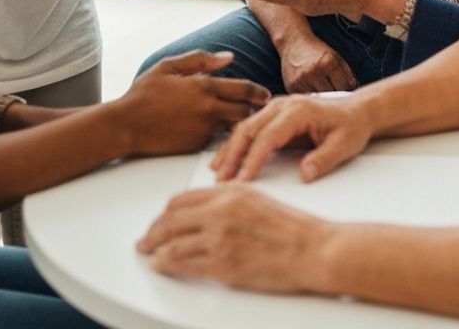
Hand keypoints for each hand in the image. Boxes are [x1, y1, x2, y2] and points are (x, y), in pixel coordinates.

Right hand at [120, 51, 270, 154]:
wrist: (126, 125)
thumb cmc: (144, 93)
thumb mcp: (168, 66)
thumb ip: (200, 60)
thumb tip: (229, 57)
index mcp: (203, 86)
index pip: (243, 89)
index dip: (258, 92)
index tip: (266, 95)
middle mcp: (208, 109)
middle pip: (246, 111)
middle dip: (255, 110)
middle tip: (261, 111)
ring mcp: (203, 129)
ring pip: (235, 127)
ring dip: (242, 124)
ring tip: (246, 122)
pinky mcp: (197, 146)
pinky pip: (219, 140)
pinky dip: (224, 136)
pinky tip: (225, 134)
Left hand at [137, 184, 329, 293]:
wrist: (312, 249)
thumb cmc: (292, 228)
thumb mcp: (257, 199)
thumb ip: (229, 201)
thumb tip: (206, 210)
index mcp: (230, 192)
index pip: (183, 199)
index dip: (165, 212)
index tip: (160, 219)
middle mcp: (221, 211)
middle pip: (171, 218)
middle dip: (153, 230)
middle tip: (145, 239)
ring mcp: (220, 237)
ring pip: (173, 242)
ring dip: (155, 249)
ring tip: (149, 254)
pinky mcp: (223, 264)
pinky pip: (184, 263)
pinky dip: (167, 264)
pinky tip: (162, 265)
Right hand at [211, 92, 373, 183]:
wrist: (356, 111)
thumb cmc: (351, 127)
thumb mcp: (345, 145)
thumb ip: (324, 160)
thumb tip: (304, 175)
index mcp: (298, 111)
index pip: (268, 137)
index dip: (253, 159)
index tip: (243, 180)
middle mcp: (282, 106)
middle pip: (249, 129)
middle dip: (232, 155)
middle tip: (220, 180)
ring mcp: (276, 108)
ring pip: (244, 127)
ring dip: (229, 149)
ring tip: (216, 171)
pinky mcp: (273, 116)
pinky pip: (250, 128)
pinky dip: (236, 144)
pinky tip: (226, 159)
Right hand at [278, 32, 357, 93]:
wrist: (293, 42)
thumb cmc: (316, 50)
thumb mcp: (335, 56)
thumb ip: (348, 74)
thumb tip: (354, 92)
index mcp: (328, 62)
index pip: (344, 87)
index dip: (348, 89)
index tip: (347, 90)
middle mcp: (314, 71)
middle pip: (332, 95)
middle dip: (336, 94)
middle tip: (335, 91)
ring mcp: (301, 80)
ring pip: (319, 100)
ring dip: (323, 98)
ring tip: (323, 90)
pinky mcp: (292, 87)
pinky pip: (307, 100)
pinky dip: (311, 98)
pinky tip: (312, 89)